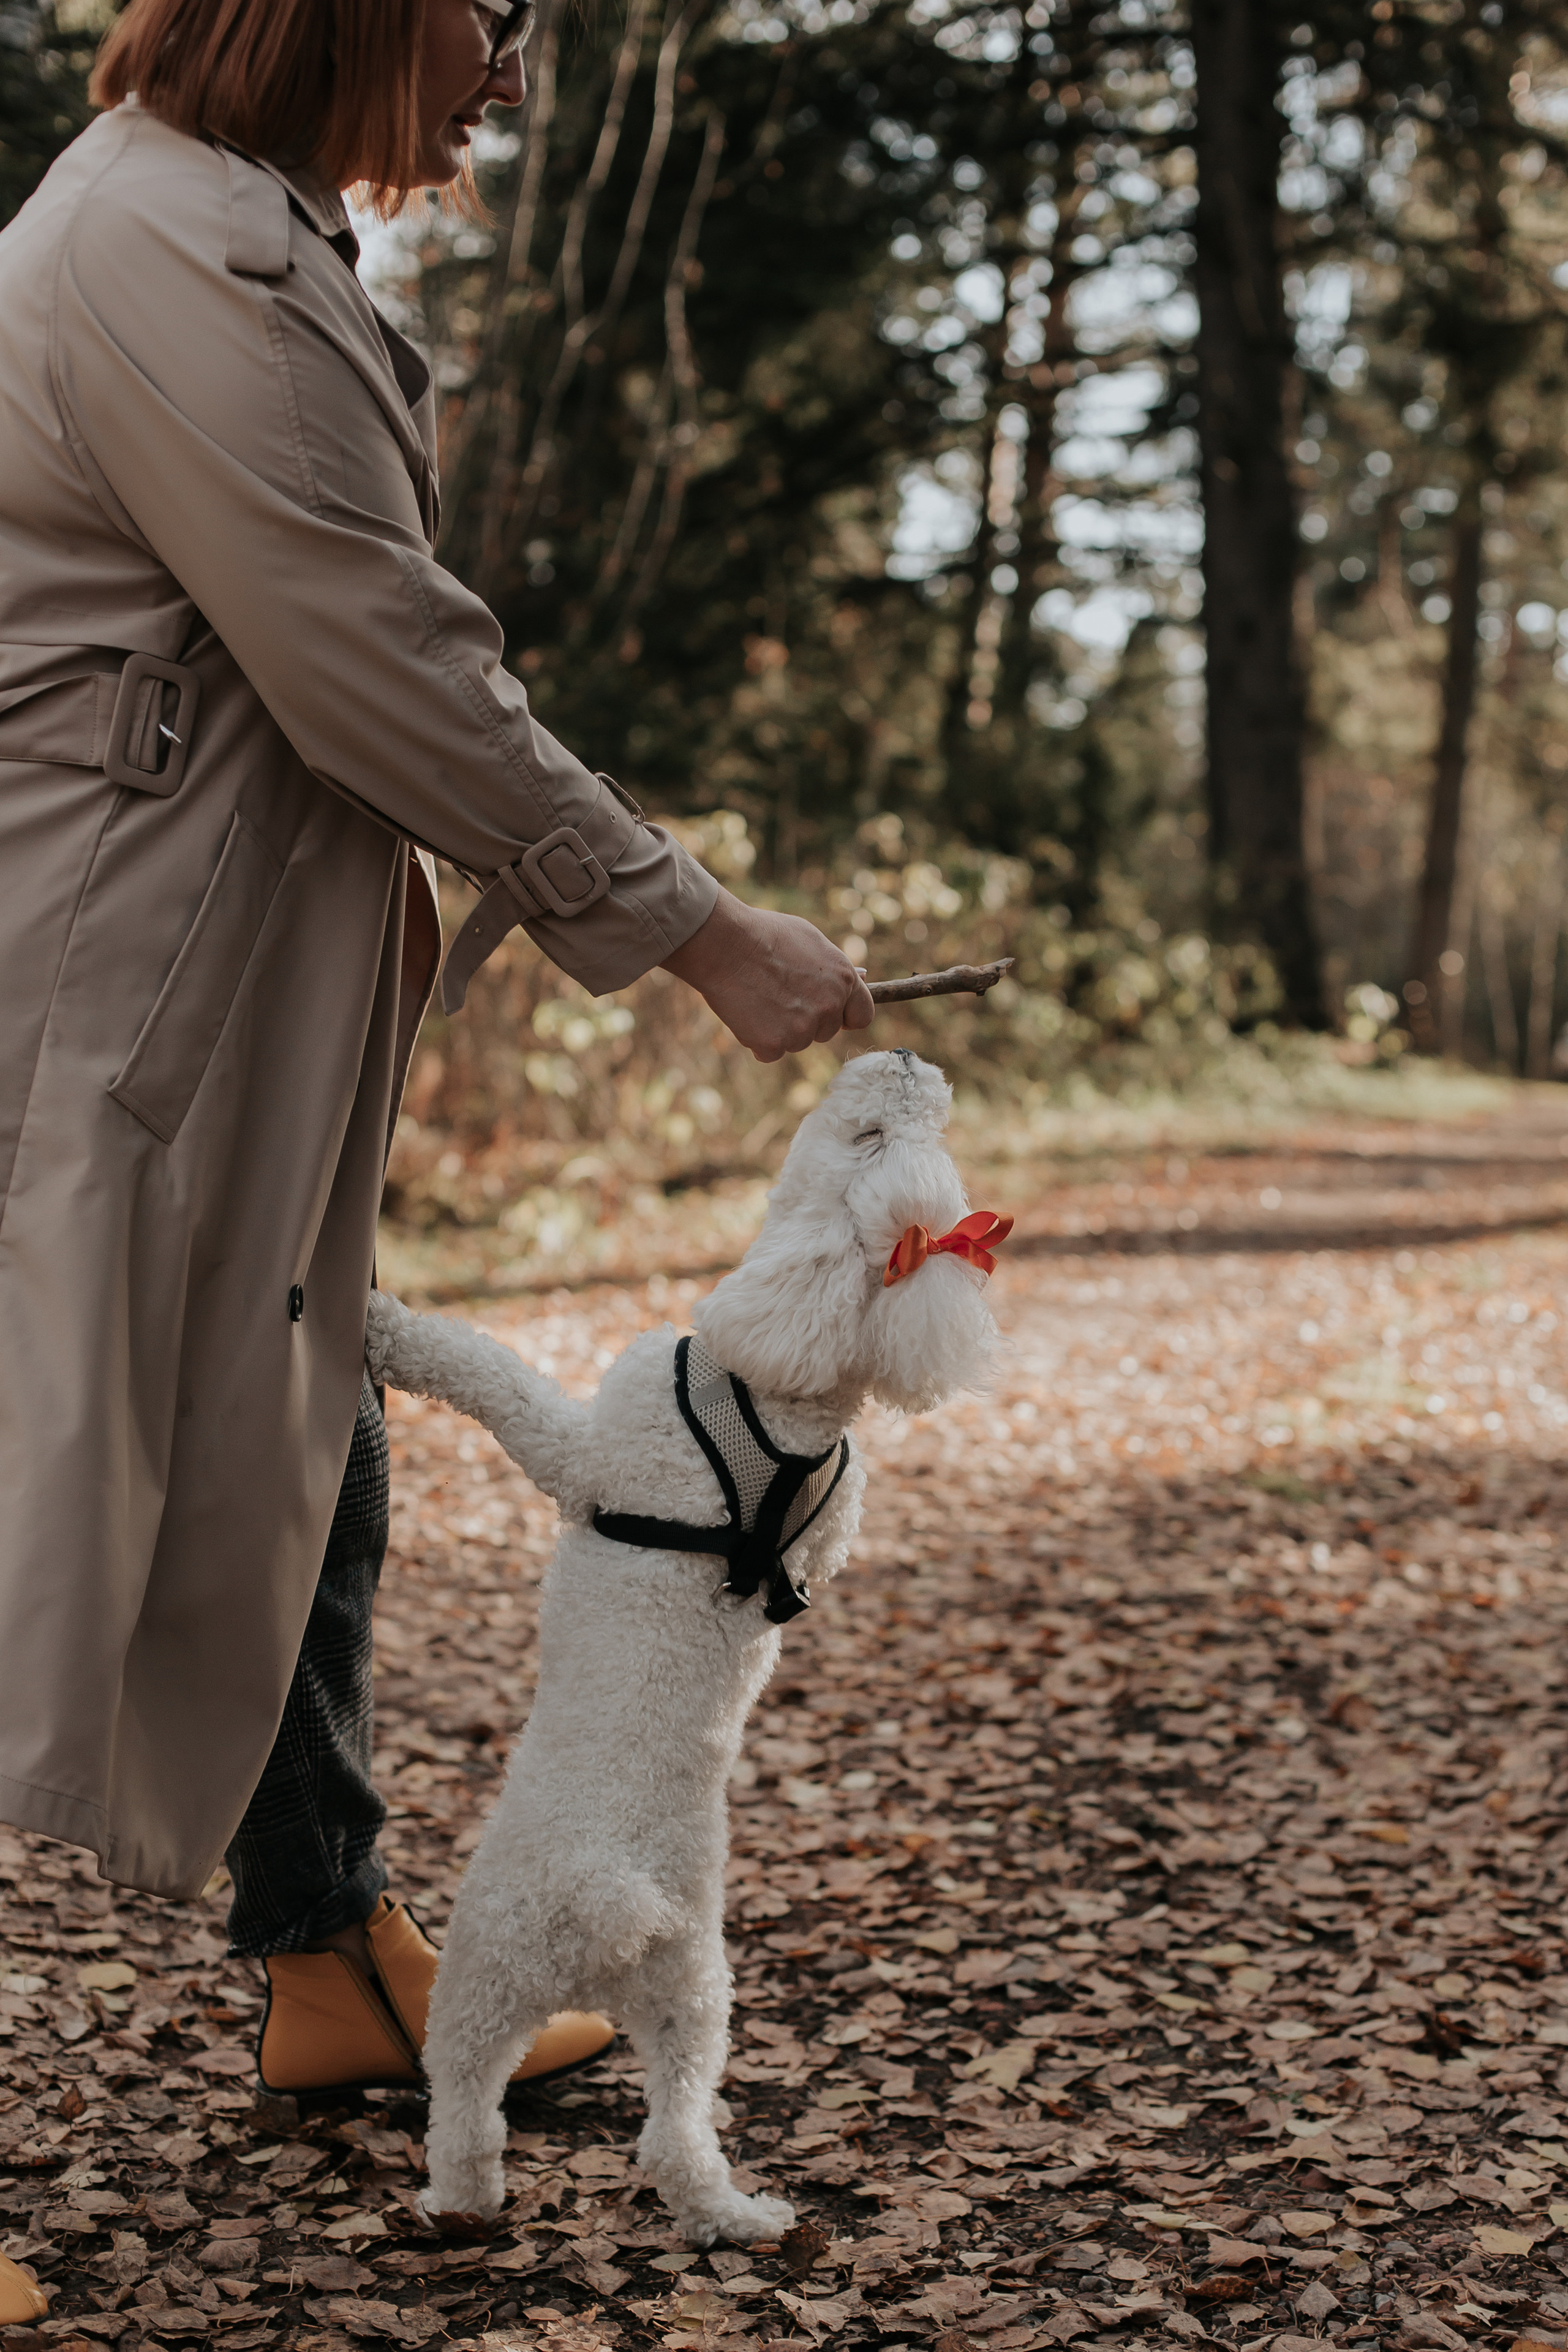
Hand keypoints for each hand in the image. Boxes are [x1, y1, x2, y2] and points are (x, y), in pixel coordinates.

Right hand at [662, 889, 875, 1061]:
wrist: (726, 944)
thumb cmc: (765, 934)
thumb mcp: (811, 939)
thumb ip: (834, 967)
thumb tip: (860, 977)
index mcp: (844, 979)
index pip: (862, 1016)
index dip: (845, 1016)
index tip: (829, 1014)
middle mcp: (829, 1007)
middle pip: (825, 1031)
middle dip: (806, 1020)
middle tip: (778, 995)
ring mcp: (802, 1029)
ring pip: (796, 1042)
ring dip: (779, 1029)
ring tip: (758, 997)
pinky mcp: (774, 1044)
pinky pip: (769, 1052)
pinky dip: (757, 1039)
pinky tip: (746, 1013)